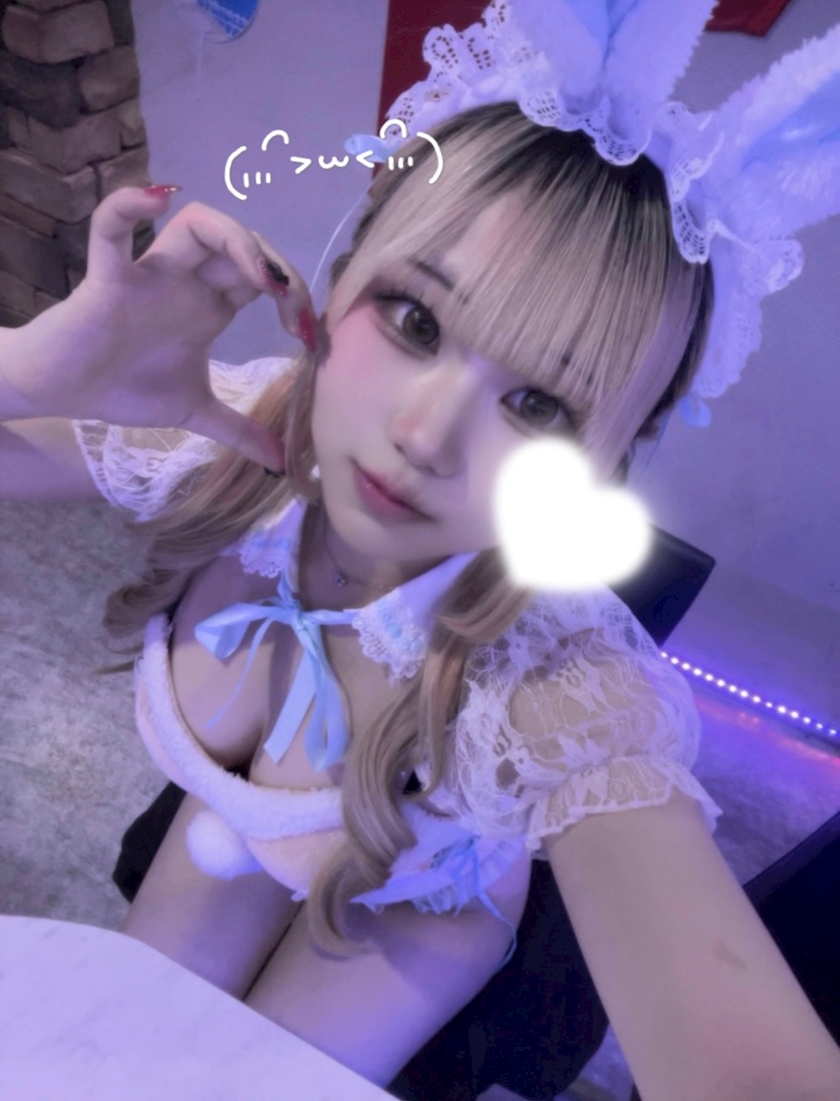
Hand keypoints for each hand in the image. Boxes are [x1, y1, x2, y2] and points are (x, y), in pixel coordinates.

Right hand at [6, 186, 317, 470]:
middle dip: (276, 265)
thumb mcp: (195, 413)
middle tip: (291, 306)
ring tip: (256, 274)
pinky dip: (128, 205)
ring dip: (234, 238)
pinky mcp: (108, 278)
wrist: (64, 393)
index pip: (263, 277)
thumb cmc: (124, 387)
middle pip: (241, 244)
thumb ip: (238, 432)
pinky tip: (157, 200)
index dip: (293, 294)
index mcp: (210, 306)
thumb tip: (279, 464)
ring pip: (194, 225)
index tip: (307, 333)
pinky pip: (110, 229)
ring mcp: (150, 275)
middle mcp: (187, 283)